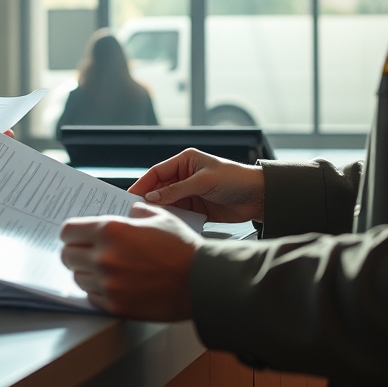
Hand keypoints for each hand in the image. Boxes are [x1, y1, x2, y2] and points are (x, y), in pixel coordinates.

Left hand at [59, 204, 199, 319]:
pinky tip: (114, 285)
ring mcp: (107, 284)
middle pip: (67, 256)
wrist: (199, 282)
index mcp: (110, 231)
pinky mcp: (115, 305)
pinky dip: (98, 291)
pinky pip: (92, 297)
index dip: (71, 233)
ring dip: (87, 273)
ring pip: (78, 277)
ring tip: (106, 269)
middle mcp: (103, 257)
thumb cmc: (182, 248)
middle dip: (75, 253)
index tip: (76, 236)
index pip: (68, 231)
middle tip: (88, 253)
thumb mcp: (160, 217)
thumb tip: (128, 213)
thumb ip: (137, 212)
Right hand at [127, 149, 264, 222]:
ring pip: (167, 202)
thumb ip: (177, 190)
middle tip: (133, 211)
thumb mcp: (203, 181)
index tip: (129, 195)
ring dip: (160, 210)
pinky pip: (179, 213)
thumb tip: (152, 197)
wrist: (258, 197)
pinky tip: (166, 225)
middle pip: (159, 188)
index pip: (157, 172)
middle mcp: (185, 176)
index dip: (143, 184)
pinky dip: (172, 218)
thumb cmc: (234, 179)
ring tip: (147, 220)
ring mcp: (190, 193)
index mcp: (185, 161)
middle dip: (148, 199)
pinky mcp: (197, 208)